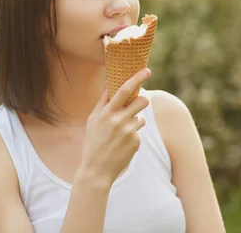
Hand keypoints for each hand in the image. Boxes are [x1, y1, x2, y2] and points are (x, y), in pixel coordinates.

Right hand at [78, 68, 151, 186]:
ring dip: (136, 121)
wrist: (96, 170)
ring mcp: (128, 132)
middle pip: (141, 101)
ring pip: (142, 118)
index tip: (147, 70)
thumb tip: (110, 82)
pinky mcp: (136, 142)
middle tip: (138, 104)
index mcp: (105, 113)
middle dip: (142, 100)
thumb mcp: (93, 120)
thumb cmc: (93, 142)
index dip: (137, 78)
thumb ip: (103, 102)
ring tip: (122, 132)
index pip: (124, 90)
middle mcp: (118, 120)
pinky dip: (133, 136)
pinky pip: (139, 132)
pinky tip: (122, 145)